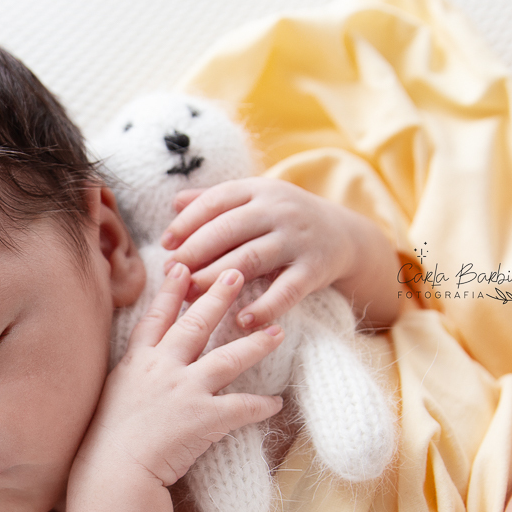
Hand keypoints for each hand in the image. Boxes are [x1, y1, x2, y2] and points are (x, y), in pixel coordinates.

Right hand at [84, 264, 284, 487]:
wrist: (112, 472)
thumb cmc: (106, 443)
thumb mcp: (113, 397)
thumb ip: (131, 378)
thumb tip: (143, 371)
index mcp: (136, 362)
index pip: (156, 317)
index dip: (170, 290)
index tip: (182, 266)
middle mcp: (161, 368)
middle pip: (195, 324)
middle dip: (219, 296)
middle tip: (238, 273)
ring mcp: (183, 390)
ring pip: (227, 358)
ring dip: (255, 342)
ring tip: (277, 329)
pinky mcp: (203, 417)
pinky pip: (241, 407)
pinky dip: (260, 406)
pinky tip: (276, 402)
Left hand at [160, 177, 363, 329]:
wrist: (344, 235)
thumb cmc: (284, 220)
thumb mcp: (255, 201)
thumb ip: (216, 201)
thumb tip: (174, 203)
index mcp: (259, 191)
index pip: (216, 202)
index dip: (187, 223)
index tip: (166, 245)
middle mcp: (278, 210)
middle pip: (228, 230)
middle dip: (195, 253)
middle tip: (172, 274)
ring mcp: (298, 239)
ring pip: (250, 259)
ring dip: (216, 280)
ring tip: (192, 297)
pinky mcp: (314, 269)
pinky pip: (286, 291)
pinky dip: (263, 307)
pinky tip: (241, 321)